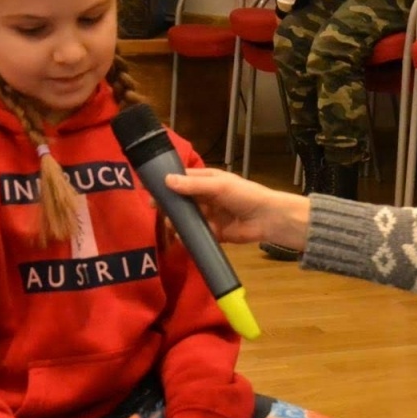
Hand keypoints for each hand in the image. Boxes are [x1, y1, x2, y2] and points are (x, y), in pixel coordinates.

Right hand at [162, 169, 309, 250]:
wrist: (268, 219)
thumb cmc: (245, 195)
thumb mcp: (218, 186)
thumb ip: (193, 185)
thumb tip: (166, 181)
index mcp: (207, 180)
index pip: (181, 179)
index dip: (165, 183)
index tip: (148, 190)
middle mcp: (205, 197)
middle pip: (180, 200)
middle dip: (169, 206)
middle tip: (157, 211)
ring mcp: (209, 215)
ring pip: (186, 218)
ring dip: (177, 222)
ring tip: (172, 225)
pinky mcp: (214, 232)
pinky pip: (196, 234)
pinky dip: (188, 237)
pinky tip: (182, 238)